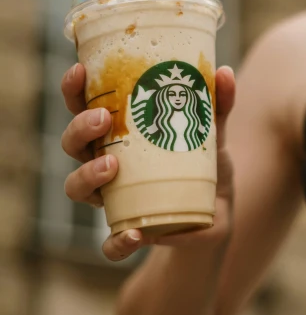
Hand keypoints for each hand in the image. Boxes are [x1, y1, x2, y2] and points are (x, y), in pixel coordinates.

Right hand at [61, 63, 235, 261]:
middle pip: (73, 144)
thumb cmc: (205, 166)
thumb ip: (218, 105)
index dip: (73, 90)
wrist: (217, 217)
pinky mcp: (129, 232)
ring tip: (113, 167)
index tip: (79, 70)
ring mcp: (112, 199)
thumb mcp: (212, 134)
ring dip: (87, 176)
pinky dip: (118, 241)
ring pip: (76, 188)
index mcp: (118, 135)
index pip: (83, 107)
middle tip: (102, 119)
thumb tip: (224, 72)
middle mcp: (105, 164)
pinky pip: (110, 244)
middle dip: (79, 130)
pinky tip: (136, 233)